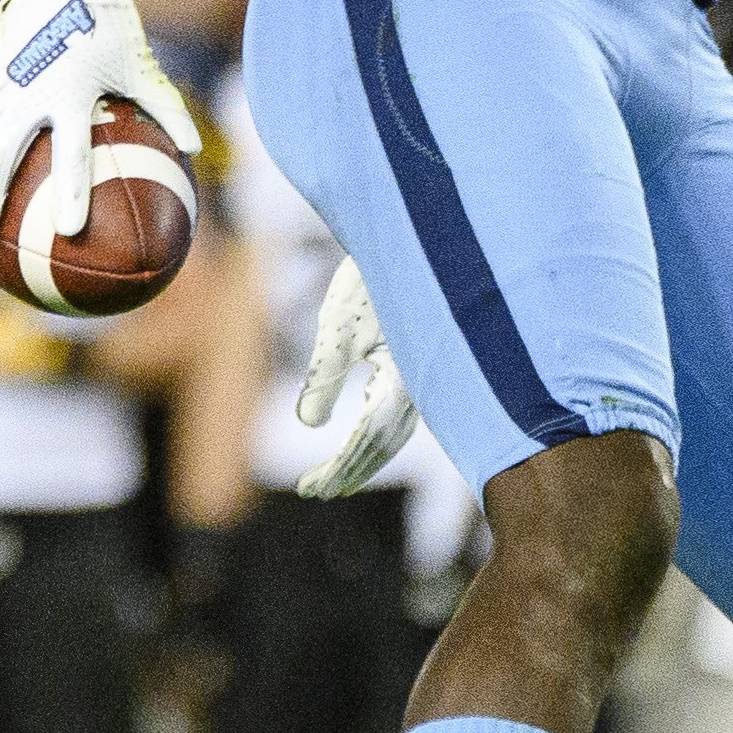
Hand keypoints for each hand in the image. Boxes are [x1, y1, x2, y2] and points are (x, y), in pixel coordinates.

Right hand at [0, 0, 198, 251]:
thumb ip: (166, 107)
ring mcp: (1, 79)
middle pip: (1, 150)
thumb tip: (197, 149)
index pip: (71, 150)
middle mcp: (28, 86)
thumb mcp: (141, 63)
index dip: (71, 190)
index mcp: (70, 88)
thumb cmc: (111, 23)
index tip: (69, 230)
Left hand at [293, 260, 417, 498]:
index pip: (366, 441)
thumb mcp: (339, 325)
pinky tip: (361, 440)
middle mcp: (420, 388)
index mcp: (403, 382)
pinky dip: (379, 434)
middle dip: (349, 471)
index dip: (339, 469)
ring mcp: (425, 380)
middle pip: (383, 446)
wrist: (413, 243)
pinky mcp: (422, 368)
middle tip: (315, 490)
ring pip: (395, 433)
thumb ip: (324, 376)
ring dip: (364, 458)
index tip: (311, 489)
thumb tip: (308, 424)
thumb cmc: (373, 281)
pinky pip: (401, 414)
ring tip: (333, 478)